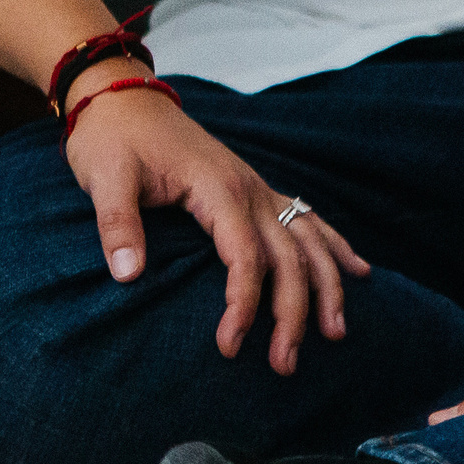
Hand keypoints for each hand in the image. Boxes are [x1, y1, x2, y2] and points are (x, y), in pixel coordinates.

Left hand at [64, 67, 369, 373]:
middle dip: (293, 314)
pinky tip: (359, 271)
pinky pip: (306, 219)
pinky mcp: (253, 189)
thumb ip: (117, 224)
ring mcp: (256, 188)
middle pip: (288, 258)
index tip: (229, 345)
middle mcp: (248, 189)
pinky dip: (334, 247)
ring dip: (326, 288)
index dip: (243, 304)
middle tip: (283, 365)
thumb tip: (127, 275)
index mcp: (216, 188)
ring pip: (308, 241)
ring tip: (335, 334)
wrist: (121, 97)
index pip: (244, 257)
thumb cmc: (111, 138)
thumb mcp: (104, 178)